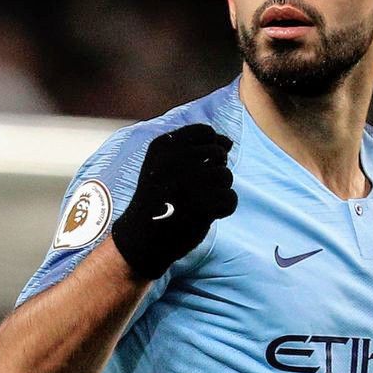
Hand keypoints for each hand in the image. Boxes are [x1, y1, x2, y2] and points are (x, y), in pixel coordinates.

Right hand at [112, 124, 237, 279]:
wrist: (142, 239)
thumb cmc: (159, 199)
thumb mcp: (166, 165)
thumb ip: (196, 148)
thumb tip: (229, 142)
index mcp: (164, 145)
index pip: (206, 132)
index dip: (212, 148)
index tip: (201, 166)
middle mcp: (175, 159)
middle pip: (219, 153)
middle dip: (215, 171)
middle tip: (194, 190)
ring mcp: (189, 181)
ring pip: (226, 175)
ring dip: (218, 190)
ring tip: (197, 202)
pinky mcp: (202, 204)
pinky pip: (230, 198)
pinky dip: (222, 209)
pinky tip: (204, 214)